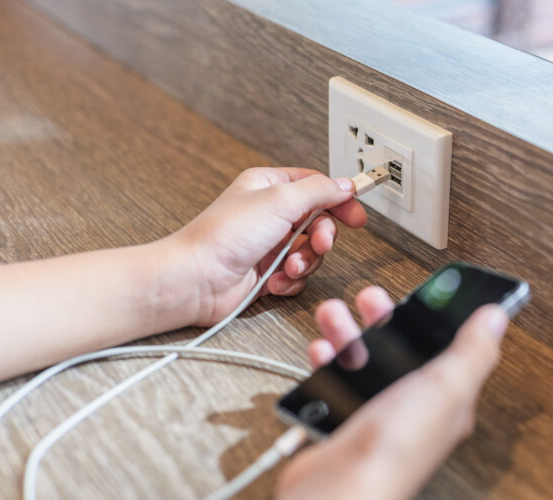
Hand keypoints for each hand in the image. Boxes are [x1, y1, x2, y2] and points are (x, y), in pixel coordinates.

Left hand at [164, 168, 365, 325]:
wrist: (196, 280)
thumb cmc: (222, 237)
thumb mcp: (278, 200)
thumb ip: (318, 191)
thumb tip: (344, 184)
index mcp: (269, 186)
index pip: (316, 187)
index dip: (339, 200)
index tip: (356, 215)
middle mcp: (270, 214)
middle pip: (319, 222)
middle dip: (322, 237)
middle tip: (319, 243)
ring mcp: (269, 244)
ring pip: (311, 252)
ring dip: (305, 262)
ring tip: (289, 267)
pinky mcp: (268, 271)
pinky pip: (297, 275)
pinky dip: (290, 280)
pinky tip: (274, 280)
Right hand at [276, 287, 508, 499]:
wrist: (338, 491)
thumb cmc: (394, 450)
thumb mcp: (445, 388)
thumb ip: (472, 352)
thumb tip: (496, 319)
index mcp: (446, 399)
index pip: (452, 349)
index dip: (440, 318)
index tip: (430, 292)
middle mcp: (414, 408)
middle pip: (404, 350)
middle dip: (385, 318)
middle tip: (372, 298)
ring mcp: (378, 415)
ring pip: (367, 361)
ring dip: (350, 333)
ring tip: (335, 315)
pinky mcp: (346, 421)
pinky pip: (338, 381)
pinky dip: (328, 360)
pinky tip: (322, 350)